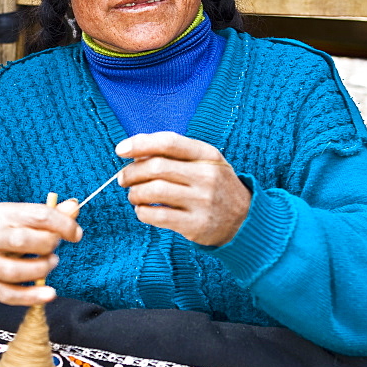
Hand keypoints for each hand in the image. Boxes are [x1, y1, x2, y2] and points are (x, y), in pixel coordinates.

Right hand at [0, 199, 81, 304]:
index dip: (63, 225)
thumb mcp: (12, 217)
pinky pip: (10, 295)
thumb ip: (44, 215)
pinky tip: (49, 293)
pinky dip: (32, 296)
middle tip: (53, 248)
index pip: (37, 215)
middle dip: (49, 245)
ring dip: (43, 268)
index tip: (75, 234)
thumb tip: (73, 207)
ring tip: (49, 264)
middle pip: (26, 241)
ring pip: (18, 270)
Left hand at [116, 132, 250, 246]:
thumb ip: (174, 154)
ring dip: (135, 193)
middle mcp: (206, 176)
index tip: (120, 150)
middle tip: (123, 179)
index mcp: (207, 155)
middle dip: (131, 173)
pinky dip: (142, 212)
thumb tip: (135, 154)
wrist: (245, 220)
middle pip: (156, 167)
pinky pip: (157, 216)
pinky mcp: (196, 225)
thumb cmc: (215, 187)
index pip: (168, 142)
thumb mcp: (204, 162)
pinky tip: (143, 210)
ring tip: (134, 195)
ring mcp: (202, 201)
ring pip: (153, 192)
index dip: (140, 144)